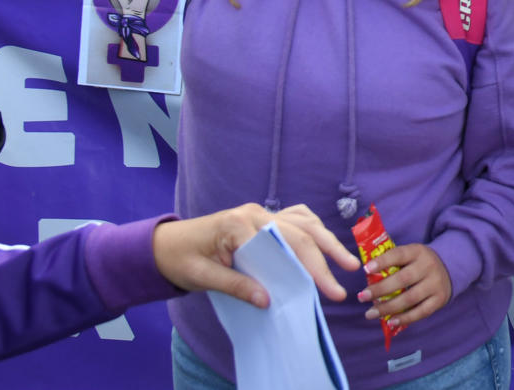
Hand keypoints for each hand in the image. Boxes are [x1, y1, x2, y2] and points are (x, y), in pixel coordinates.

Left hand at [153, 203, 357, 308]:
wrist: (166, 245)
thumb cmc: (181, 259)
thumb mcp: (202, 277)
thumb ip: (235, 285)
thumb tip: (267, 301)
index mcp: (238, 223)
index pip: (281, 244)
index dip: (304, 268)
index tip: (320, 291)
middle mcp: (255, 212)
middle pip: (299, 231)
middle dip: (325, 257)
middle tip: (344, 281)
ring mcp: (260, 212)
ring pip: (303, 222)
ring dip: (326, 241)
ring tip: (347, 262)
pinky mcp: (263, 218)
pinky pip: (295, 218)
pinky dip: (313, 229)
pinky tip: (323, 243)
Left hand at [360, 243, 451, 327]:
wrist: (449, 268)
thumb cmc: (418, 263)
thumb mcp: (410, 255)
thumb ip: (392, 262)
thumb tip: (367, 274)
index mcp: (418, 251)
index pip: (399, 254)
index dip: (382, 261)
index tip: (366, 270)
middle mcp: (428, 266)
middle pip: (403, 279)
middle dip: (380, 289)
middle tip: (362, 296)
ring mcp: (435, 284)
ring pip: (410, 298)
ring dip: (387, 308)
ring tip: (370, 313)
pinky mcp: (439, 299)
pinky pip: (421, 312)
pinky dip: (405, 318)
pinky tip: (390, 321)